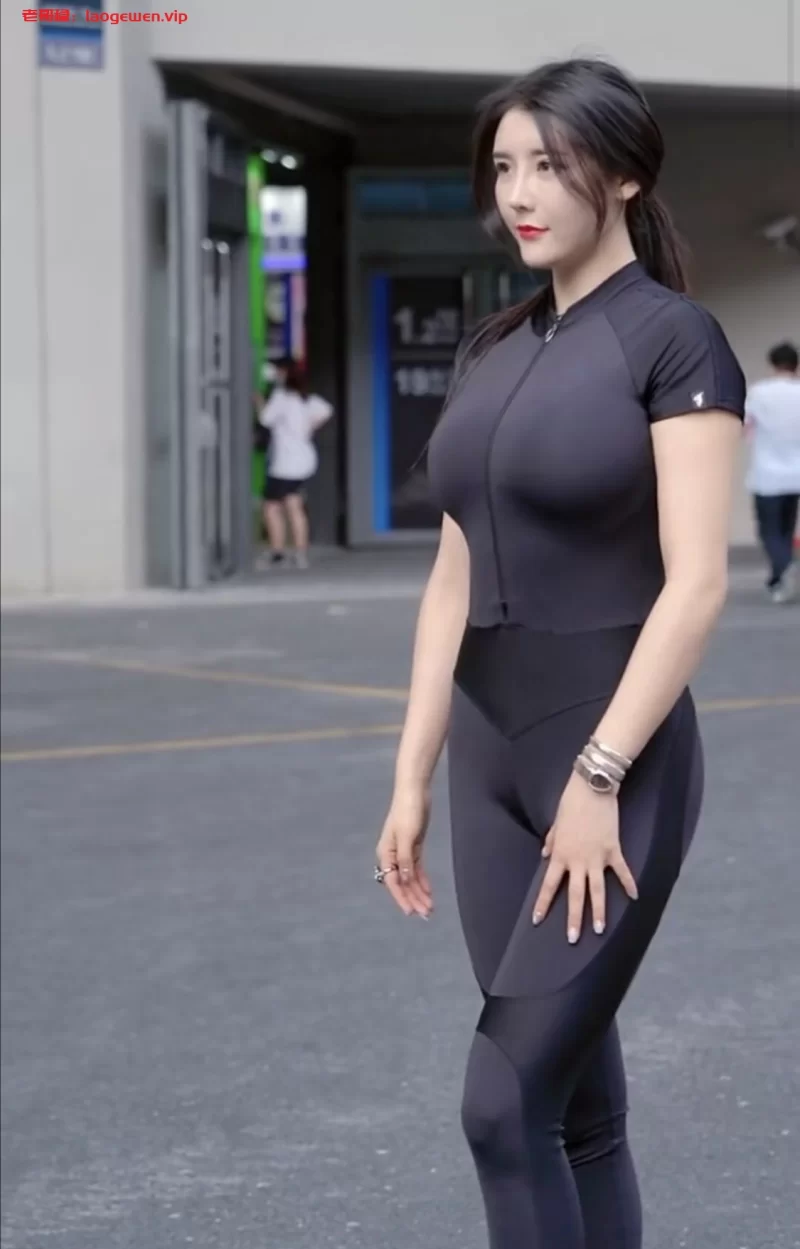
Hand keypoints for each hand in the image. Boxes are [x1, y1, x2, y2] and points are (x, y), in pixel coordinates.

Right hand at [375, 785, 433, 918]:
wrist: (414, 791)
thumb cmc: (408, 811)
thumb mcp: (407, 836)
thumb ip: (405, 860)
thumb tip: (403, 880)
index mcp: (386, 853)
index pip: (392, 881)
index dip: (402, 897)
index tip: (411, 911)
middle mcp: (392, 855)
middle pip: (402, 882)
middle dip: (413, 899)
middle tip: (426, 914)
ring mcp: (403, 852)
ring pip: (410, 878)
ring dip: (419, 892)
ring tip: (429, 908)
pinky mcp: (413, 847)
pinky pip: (416, 869)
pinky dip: (422, 880)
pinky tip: (429, 891)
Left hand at [533, 770, 637, 941]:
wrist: (593, 788)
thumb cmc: (571, 803)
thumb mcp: (556, 823)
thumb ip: (551, 841)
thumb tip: (545, 855)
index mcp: (560, 854)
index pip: (549, 885)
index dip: (544, 904)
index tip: (537, 920)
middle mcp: (578, 860)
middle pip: (575, 895)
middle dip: (573, 918)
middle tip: (573, 939)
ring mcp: (597, 857)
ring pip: (598, 890)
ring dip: (599, 911)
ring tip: (600, 930)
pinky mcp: (614, 850)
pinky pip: (622, 871)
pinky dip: (629, 884)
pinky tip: (634, 897)